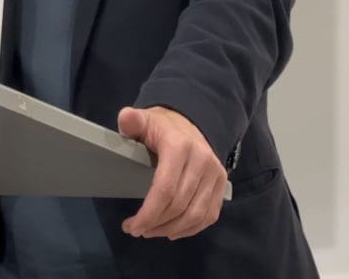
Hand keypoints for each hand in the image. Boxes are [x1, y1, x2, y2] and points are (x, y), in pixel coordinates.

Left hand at [117, 106, 227, 239]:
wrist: (188, 121)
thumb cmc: (160, 127)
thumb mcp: (144, 120)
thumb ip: (132, 121)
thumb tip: (126, 116)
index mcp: (178, 146)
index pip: (165, 189)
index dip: (148, 213)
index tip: (131, 226)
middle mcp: (201, 160)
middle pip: (179, 205)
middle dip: (156, 223)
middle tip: (137, 230)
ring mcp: (215, 172)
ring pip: (196, 214)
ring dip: (172, 229)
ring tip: (152, 231)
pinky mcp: (222, 183)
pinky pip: (209, 215)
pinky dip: (191, 229)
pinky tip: (172, 230)